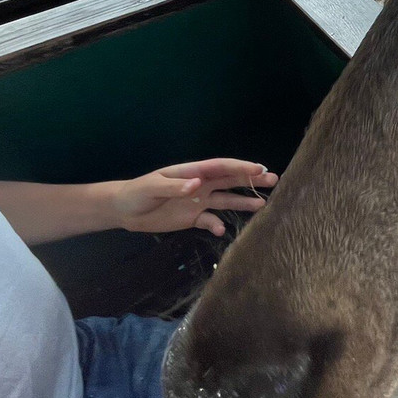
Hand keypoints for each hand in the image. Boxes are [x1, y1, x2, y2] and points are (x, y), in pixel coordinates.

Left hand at [113, 159, 278, 236]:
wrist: (124, 211)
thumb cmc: (137, 193)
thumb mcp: (152, 188)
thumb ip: (175, 187)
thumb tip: (197, 185)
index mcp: (193, 172)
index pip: (221, 167)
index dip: (241, 167)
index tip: (259, 169)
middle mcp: (201, 185)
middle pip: (230, 180)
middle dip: (251, 179)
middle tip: (273, 180)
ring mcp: (198, 202)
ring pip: (226, 200)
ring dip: (243, 202)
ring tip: (263, 205)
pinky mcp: (193, 218)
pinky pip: (210, 220)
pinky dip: (217, 225)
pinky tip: (222, 230)